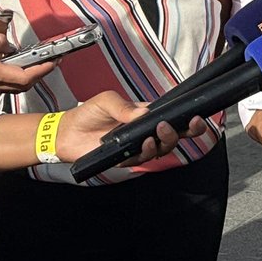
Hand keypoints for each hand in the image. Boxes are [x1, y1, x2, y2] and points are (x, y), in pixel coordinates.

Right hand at [0, 29, 55, 92]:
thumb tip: (9, 46)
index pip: (24, 77)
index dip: (42, 70)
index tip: (54, 60)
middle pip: (22, 86)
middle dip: (39, 75)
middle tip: (50, 61)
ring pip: (13, 88)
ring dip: (29, 78)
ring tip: (38, 63)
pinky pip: (2, 87)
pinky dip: (15, 78)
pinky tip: (17, 66)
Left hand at [54, 92, 210, 164]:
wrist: (66, 133)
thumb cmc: (87, 114)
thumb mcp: (107, 100)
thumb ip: (126, 107)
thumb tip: (145, 113)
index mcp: (145, 116)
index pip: (172, 118)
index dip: (187, 119)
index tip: (195, 117)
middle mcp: (144, 132)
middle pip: (173, 136)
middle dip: (181, 133)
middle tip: (174, 126)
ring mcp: (136, 146)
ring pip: (161, 149)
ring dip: (162, 143)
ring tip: (153, 135)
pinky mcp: (126, 159)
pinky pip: (142, 160)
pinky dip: (145, 152)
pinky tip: (142, 145)